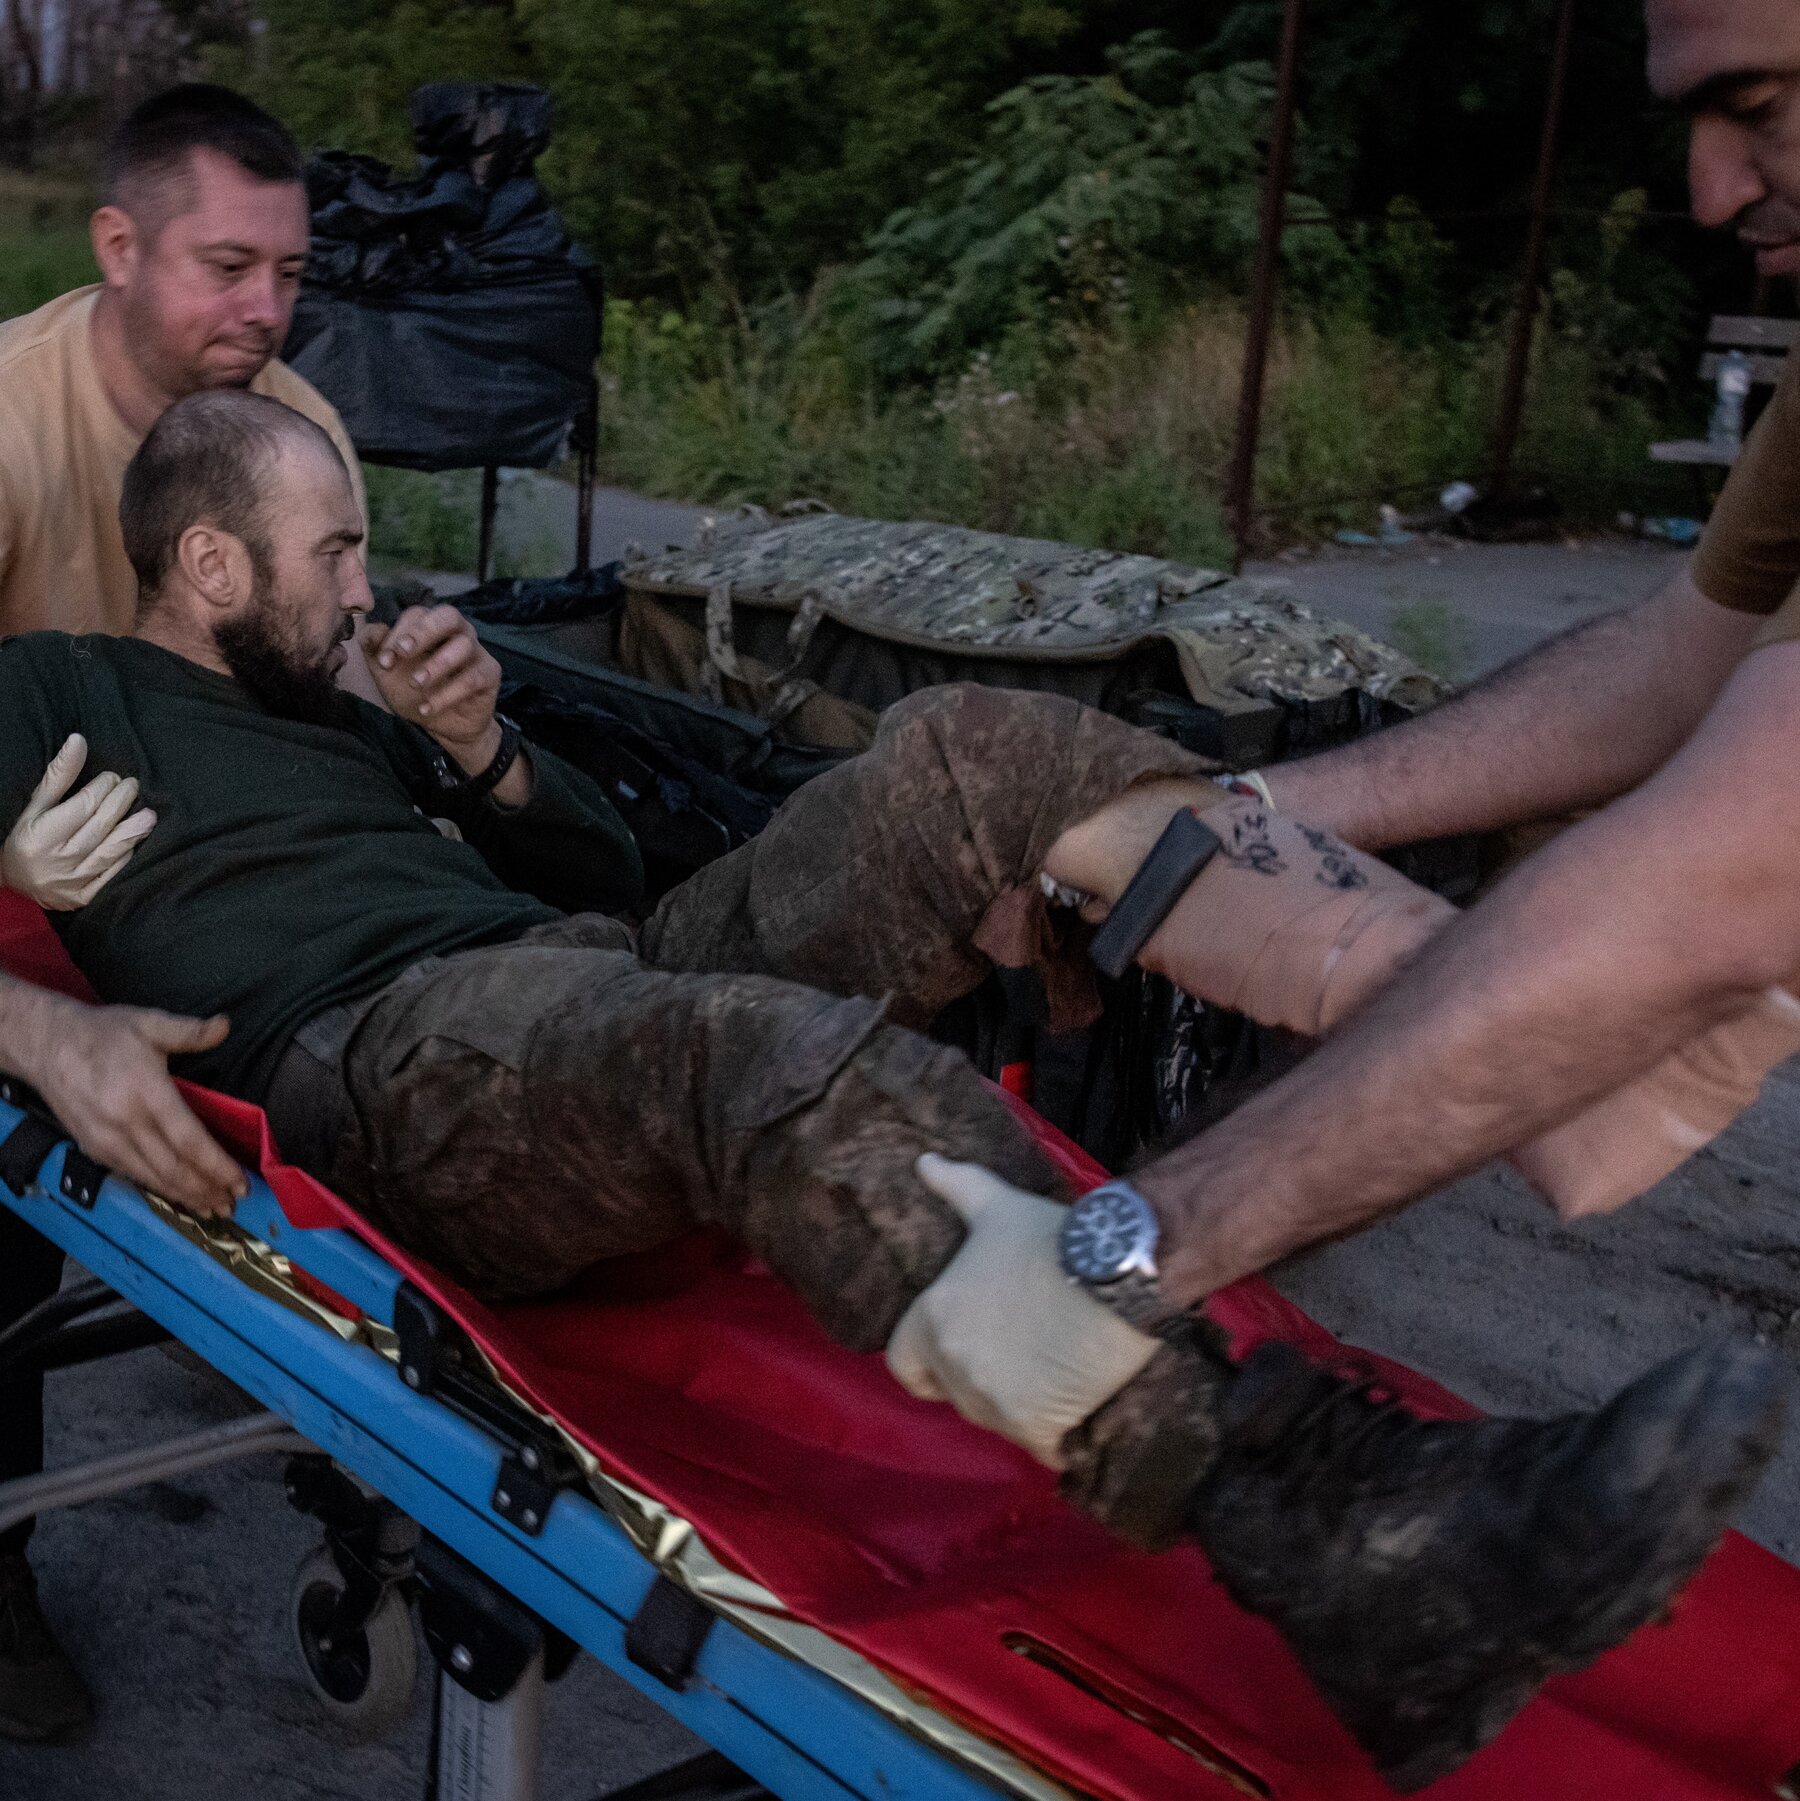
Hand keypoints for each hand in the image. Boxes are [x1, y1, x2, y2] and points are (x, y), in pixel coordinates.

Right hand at [1, 734, 155, 909]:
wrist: (14, 885)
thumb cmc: (26, 838)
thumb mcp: (35, 806)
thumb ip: (58, 776)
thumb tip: (78, 740)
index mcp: (40, 835)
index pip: (83, 806)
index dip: (102, 789)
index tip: (112, 777)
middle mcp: (57, 860)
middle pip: (100, 826)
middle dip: (120, 802)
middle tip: (132, 786)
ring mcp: (72, 882)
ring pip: (110, 852)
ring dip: (133, 831)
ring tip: (149, 814)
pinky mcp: (83, 898)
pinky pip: (112, 875)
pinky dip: (125, 857)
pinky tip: (135, 841)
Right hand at [34, 1003, 246, 1217]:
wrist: (46, 1046)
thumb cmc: (102, 1033)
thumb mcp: (148, 1022)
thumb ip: (189, 1031)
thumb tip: (224, 1026)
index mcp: (145, 1093)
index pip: (188, 1141)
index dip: (217, 1167)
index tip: (240, 1182)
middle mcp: (125, 1124)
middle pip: (173, 1169)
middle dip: (207, 1190)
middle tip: (233, 1205)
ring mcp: (107, 1141)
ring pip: (153, 1178)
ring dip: (185, 1197)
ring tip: (212, 1207)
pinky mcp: (95, 1148)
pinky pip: (134, 1175)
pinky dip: (160, 1189)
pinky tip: (179, 1194)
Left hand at [362, 606, 502, 766]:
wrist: (442, 726)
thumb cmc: (414, 692)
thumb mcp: (387, 674)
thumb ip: (374, 650)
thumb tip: (373, 630)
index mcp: (431, 626)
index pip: (417, 615)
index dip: (398, 634)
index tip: (383, 661)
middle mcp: (457, 632)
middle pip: (448, 615)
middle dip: (424, 631)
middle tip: (402, 653)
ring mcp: (477, 651)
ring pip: (463, 645)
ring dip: (436, 664)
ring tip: (416, 684)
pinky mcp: (489, 673)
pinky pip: (472, 678)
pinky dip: (447, 695)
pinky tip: (427, 709)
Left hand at [885, 1154, 1158, 1468]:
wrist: (1115, 1271)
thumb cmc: (1052, 1238)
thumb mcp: (998, 1207)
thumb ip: (958, 1188)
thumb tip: (924, 1162)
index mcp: (934, 1318)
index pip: (904, 1365)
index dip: (928, 1363)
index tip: (963, 1350)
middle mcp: (953, 1363)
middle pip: (954, 1393)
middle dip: (982, 1380)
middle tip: (1022, 1356)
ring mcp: (991, 1401)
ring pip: (995, 1420)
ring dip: (1017, 1407)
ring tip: (1052, 1376)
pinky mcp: (1034, 1428)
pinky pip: (1039, 1446)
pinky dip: (1056, 1437)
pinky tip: (1076, 1412)